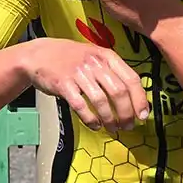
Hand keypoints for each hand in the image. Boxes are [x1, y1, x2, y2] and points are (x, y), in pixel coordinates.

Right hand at [17, 36, 150, 130]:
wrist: (39, 54)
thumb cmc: (70, 58)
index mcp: (106, 56)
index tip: (143, 115)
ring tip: (112, 128)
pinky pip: (81, 106)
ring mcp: (78, 73)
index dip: (140, 100)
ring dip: (110, 119)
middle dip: (126, 113)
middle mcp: (94, 63)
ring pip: (101, 101)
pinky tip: (95, 125)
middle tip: (128, 126)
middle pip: (118, 92)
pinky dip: (91, 119)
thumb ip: (113, 72)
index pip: (131, 79)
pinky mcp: (63, 84)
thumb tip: (133, 98)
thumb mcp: (95, 56)